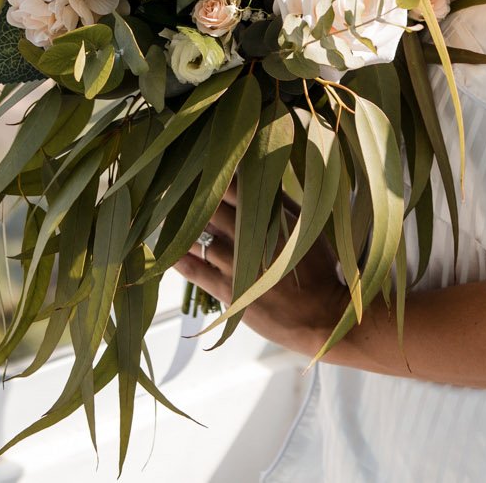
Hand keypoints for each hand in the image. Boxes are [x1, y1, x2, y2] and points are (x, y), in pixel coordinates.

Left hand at [171, 180, 348, 359]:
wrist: (322, 317)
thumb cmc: (317, 269)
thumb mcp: (306, 227)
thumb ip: (281, 201)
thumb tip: (261, 172)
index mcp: (273, 218)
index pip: (235, 186)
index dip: (215, 175)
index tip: (199, 166)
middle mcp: (253, 238)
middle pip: (212, 209)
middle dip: (193, 198)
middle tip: (172, 187)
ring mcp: (238, 265)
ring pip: (199, 237)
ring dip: (180, 226)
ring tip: (163, 215)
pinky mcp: (229, 291)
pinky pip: (194, 270)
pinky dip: (177, 258)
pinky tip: (164, 249)